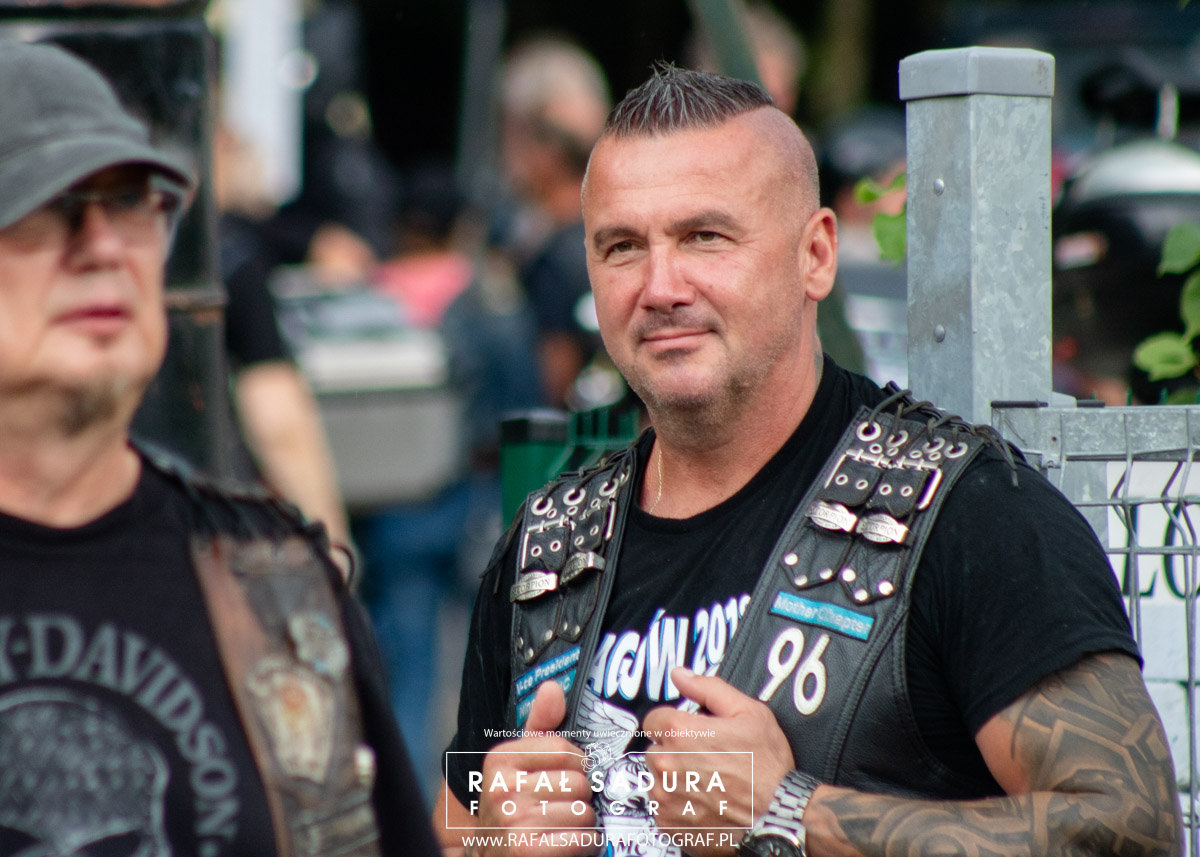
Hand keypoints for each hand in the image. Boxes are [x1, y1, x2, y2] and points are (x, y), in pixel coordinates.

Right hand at [474, 681, 600, 856]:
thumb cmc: (512, 807)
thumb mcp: (518, 764)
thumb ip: (539, 726)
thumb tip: (552, 686)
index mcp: (500, 760)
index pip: (565, 750)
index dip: (577, 764)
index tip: (567, 775)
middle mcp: (503, 788)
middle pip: (578, 783)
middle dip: (581, 798)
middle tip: (562, 807)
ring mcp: (513, 822)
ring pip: (584, 813)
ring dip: (583, 824)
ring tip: (563, 827)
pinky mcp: (526, 851)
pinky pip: (583, 840)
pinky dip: (585, 845)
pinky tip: (566, 845)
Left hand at [642, 668, 794, 856]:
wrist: (779, 817)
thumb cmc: (768, 768)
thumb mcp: (749, 713)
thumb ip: (708, 689)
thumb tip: (681, 675)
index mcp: (680, 732)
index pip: (654, 719)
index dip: (675, 725)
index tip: (692, 735)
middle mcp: (666, 764)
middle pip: (655, 749)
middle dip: (675, 751)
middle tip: (706, 760)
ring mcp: (665, 797)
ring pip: (656, 779)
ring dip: (674, 779)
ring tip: (707, 783)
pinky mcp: (667, 823)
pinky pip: (662, 808)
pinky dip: (677, 806)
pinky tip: (703, 803)